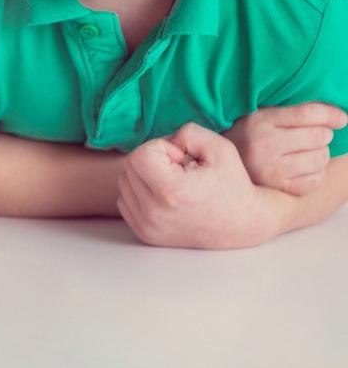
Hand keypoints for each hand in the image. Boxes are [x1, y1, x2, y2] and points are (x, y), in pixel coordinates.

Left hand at [118, 123, 267, 248]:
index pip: (139, 155)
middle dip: (152, 159)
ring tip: (173, 182)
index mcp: (172, 192)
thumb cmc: (232, 184)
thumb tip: (164, 142)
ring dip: (145, 175)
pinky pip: (124, 200)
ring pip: (124, 182)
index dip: (160, 148)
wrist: (242, 225)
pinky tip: (164, 195)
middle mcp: (155, 213)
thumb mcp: (219, 148)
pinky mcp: (144, 234)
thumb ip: (188, 133)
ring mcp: (148, 226)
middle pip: (130, 166)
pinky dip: (140, 192)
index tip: (181, 159)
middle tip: (179, 169)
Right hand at [224, 102, 346, 194]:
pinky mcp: (277, 189)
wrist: (217, 167)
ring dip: (320, 153)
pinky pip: (315, 180)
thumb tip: (340, 117)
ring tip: (306, 152)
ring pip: (320, 158)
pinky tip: (303, 168)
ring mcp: (270, 170)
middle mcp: (263, 145)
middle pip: (319, 136)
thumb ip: (293, 112)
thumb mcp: (261, 116)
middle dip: (322, 134)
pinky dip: (315, 173)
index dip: (331, 114)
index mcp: (259, 122)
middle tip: (310, 136)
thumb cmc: (248, 136)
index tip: (341, 118)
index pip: (308, 114)